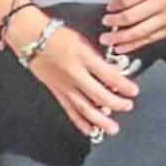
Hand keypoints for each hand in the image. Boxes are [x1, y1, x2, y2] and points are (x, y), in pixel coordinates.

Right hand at [24, 18, 142, 136]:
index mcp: (84, 57)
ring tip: (112, 128)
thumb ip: (98, 58)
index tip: (134, 91)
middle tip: (127, 107)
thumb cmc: (58, 35)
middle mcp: (74, 73)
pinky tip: (89, 130)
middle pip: (98, 94)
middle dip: (116, 103)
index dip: (124, 85)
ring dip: (100, 120)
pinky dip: (80, 121)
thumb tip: (114, 73)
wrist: (31, 37)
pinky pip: (69, 110)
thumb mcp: (83, 41)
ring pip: (84, 107)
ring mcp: (64, 85)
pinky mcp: (56, 91)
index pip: (109, 75)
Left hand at [98, 0, 165, 54]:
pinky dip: (133, 46)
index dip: (115, 5)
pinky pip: (148, 40)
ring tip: (106, 40)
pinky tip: (121, 48)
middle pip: (131, 16)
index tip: (108, 8)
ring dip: (119, 38)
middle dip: (114, 22)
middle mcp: (160, 3)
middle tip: (104, 24)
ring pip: (138, 31)